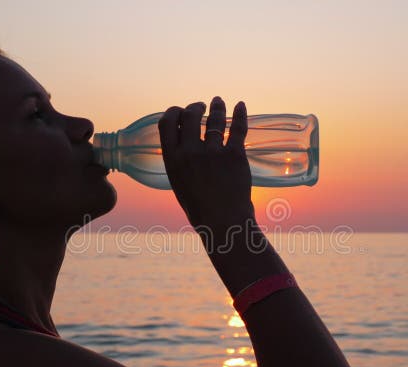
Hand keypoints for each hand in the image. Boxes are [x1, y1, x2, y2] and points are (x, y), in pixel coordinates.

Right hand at [159, 97, 254, 234]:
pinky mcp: (234, 156)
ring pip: (214, 119)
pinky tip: (241, 106)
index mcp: (172, 160)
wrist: (223, 223)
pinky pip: (237, 128)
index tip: (179, 110)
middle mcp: (190, 153)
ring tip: (218, 102)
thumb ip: (180, 163)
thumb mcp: (180, 184)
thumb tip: (184, 144)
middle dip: (194, 107)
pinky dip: (240, 114)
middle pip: (189, 116)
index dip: (173, 112)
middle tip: (201, 106)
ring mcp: (212, 153)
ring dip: (216, 107)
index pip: (166, 124)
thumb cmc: (201, 208)